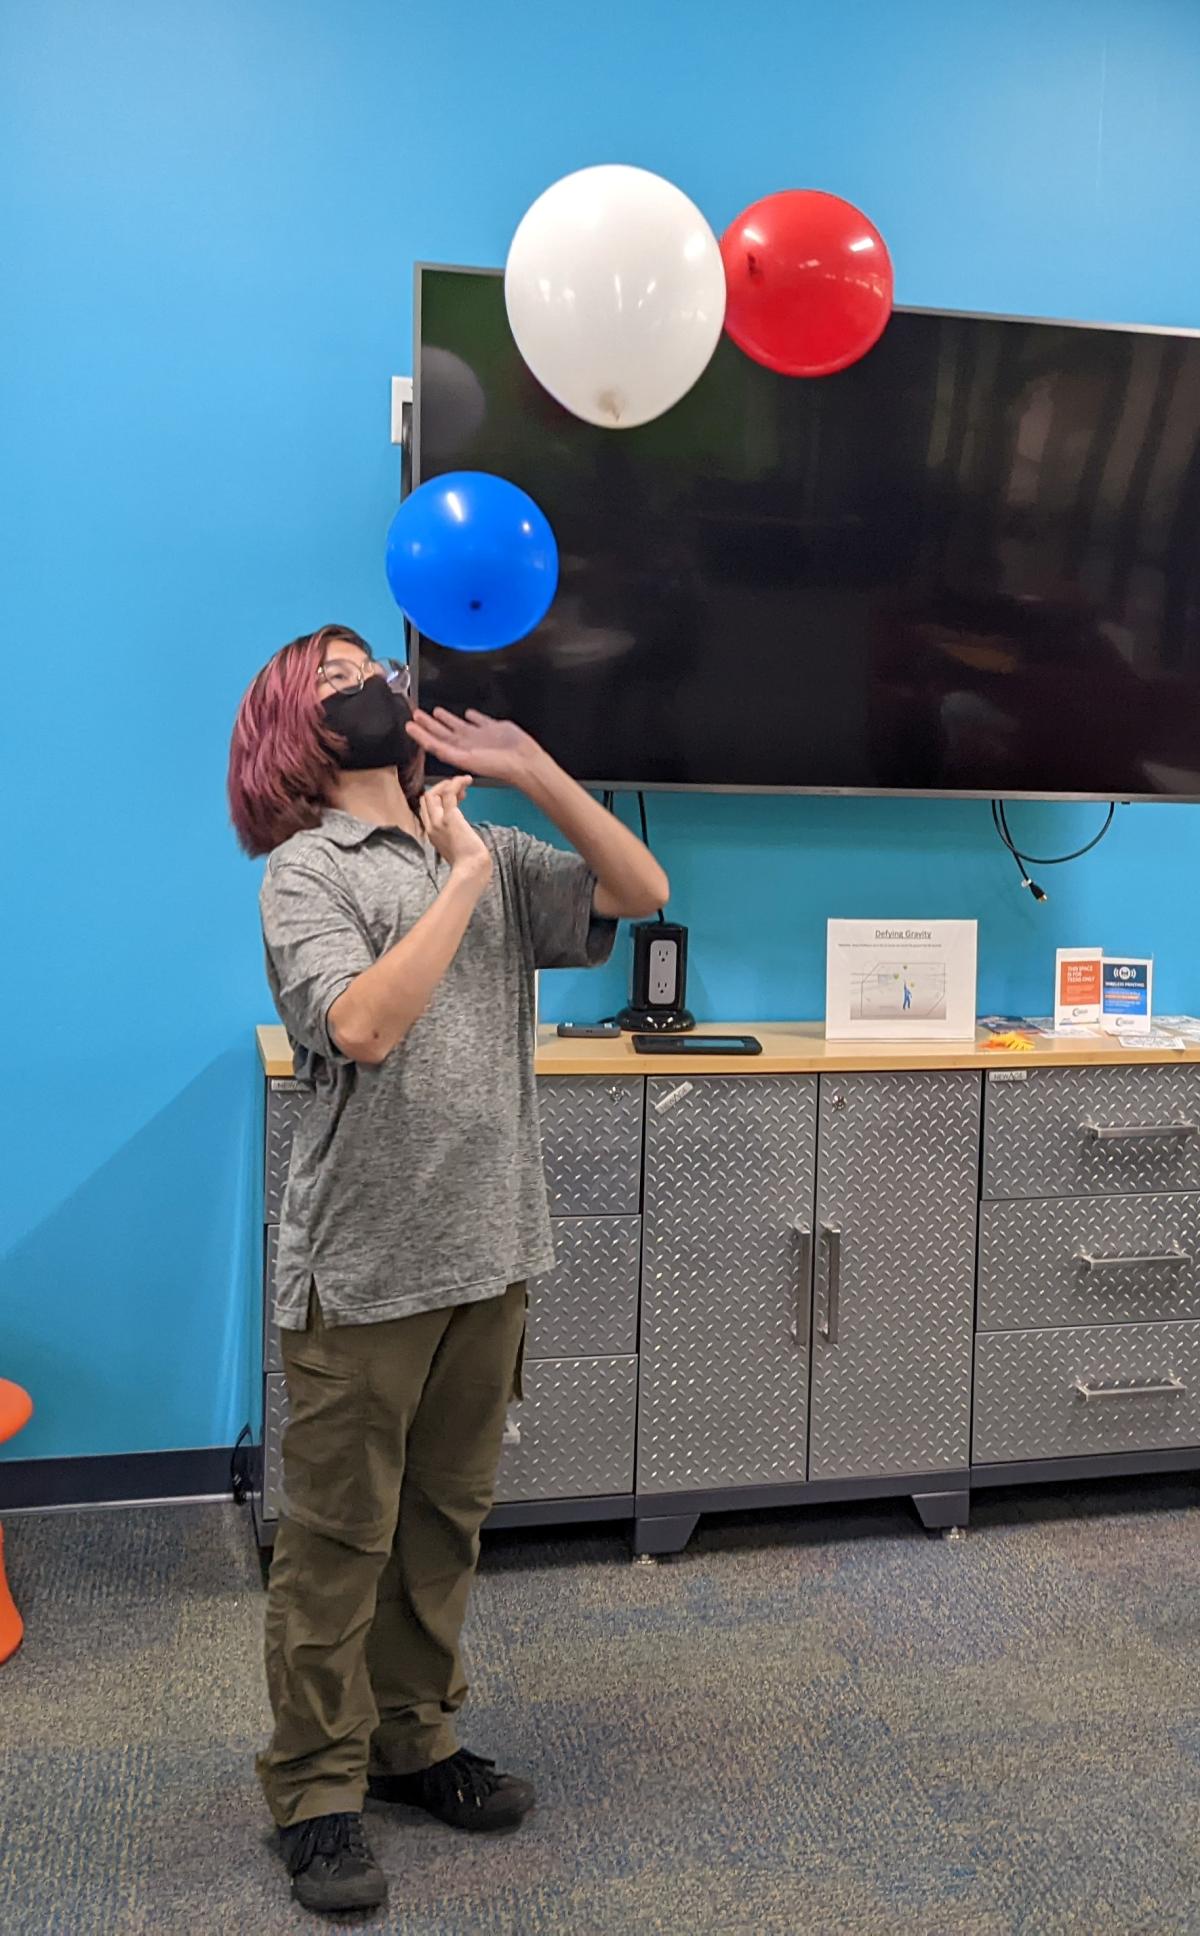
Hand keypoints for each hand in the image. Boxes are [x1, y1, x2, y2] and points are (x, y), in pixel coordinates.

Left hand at [406, 708, 549, 788]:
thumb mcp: (467, 759)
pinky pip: (479, 720)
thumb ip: (447, 751)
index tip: (408, 725)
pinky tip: (467, 713)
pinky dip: (472, 716)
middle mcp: (466, 744)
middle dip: (429, 724)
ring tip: (436, 711)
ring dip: (446, 719)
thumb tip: (429, 744)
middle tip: (416, 713)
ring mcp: (480, 736)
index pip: (434, 742)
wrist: (523, 761)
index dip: (421, 734)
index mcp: (458, 753)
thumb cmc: (496, 764)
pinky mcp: (493, 728)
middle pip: (443, 732)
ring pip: (458, 725)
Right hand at [418, 777, 490, 879]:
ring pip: (433, 793)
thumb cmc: (468, 861)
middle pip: (426, 798)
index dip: (437, 799)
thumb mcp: (455, 847)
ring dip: (448, 783)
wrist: (471, 868)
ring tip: (464, 782)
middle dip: (441, 788)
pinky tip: (466, 780)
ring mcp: (438, 822)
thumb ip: (453, 835)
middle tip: (459, 789)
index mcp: (431, 833)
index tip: (456, 798)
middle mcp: (431, 826)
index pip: (426, 809)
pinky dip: (456, 783)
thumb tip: (461, 826)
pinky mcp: (450, 818)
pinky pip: (449, 793)